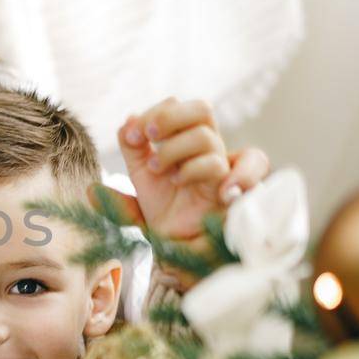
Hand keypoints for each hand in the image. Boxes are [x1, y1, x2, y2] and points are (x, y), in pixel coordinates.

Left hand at [118, 98, 269, 239]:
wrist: (182, 251)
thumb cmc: (167, 216)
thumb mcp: (140, 184)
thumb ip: (131, 151)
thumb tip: (126, 122)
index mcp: (185, 143)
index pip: (178, 107)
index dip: (155, 113)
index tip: (130, 135)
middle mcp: (207, 150)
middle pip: (202, 109)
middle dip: (171, 116)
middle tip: (149, 135)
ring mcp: (222, 167)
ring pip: (206, 137)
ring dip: (174, 150)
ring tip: (158, 170)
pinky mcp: (232, 188)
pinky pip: (222, 165)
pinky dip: (197, 170)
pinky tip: (179, 182)